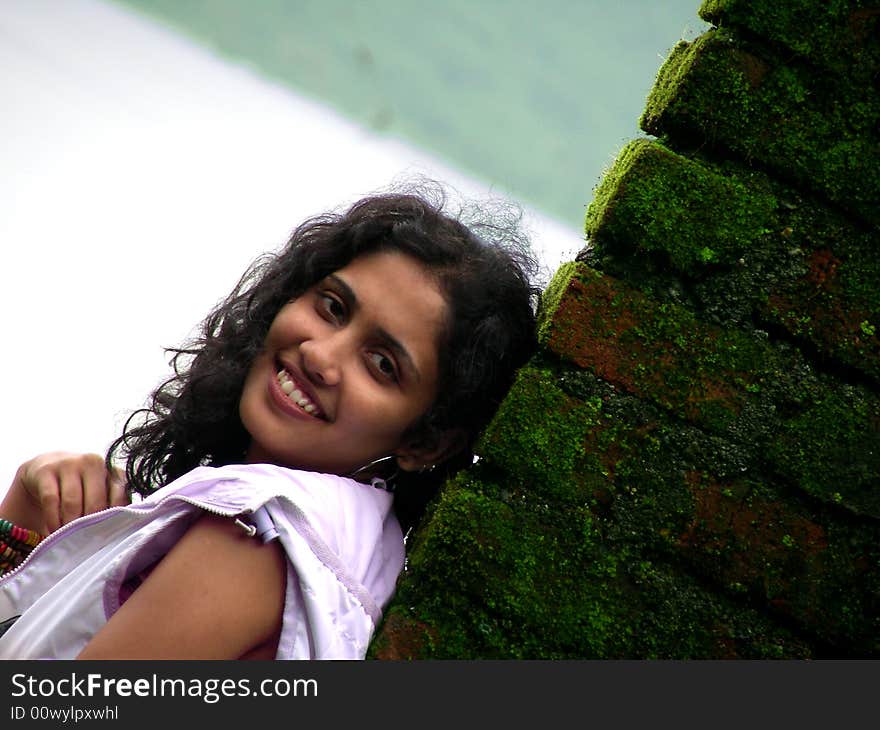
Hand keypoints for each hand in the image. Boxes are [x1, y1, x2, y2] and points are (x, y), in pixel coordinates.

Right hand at [10, 452, 128, 533]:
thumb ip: (111, 505)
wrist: (46, 468)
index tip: (107, 537)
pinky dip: (53, 519)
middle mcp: (94, 463)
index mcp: (113, 470)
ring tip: (68, 539)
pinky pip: (51, 500)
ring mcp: (70, 464)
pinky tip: (54, 530)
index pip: (120, 497)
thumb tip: (121, 532)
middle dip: (89, 527)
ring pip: (72, 502)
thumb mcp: (99, 492)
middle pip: (95, 502)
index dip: (113, 519)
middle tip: (85, 543)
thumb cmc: (80, 487)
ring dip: (69, 526)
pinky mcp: (46, 470)